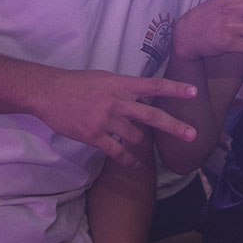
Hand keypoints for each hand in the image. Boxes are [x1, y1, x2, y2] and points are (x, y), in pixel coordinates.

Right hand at [35, 69, 200, 168]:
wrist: (49, 92)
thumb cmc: (77, 83)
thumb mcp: (105, 78)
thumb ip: (125, 88)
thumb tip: (143, 97)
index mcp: (121, 84)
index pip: (154, 85)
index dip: (175, 88)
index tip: (194, 92)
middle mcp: (117, 101)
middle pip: (153, 115)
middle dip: (175, 126)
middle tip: (193, 135)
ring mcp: (106, 119)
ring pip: (135, 136)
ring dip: (140, 142)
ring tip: (139, 143)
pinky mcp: (94, 135)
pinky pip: (117, 151)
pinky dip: (128, 159)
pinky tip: (134, 164)